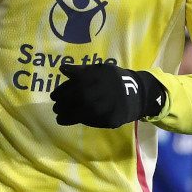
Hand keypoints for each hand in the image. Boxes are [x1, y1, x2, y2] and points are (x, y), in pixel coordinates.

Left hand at [50, 63, 165, 127]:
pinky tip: (73, 119)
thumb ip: (81, 70)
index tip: (54, 96)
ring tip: (60, 117)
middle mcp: (98, 94)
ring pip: (80, 114)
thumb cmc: (115, 78)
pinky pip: (90, 122)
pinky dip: (80, 120)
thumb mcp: (100, 69)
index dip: (60, 93)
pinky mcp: (109, 120)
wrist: (138, 93)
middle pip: (74, 101)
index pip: (71, 87)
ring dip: (67, 116)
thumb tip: (62, 69)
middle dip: (61, 105)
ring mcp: (104, 108)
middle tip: (56, 107)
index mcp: (95, 79)